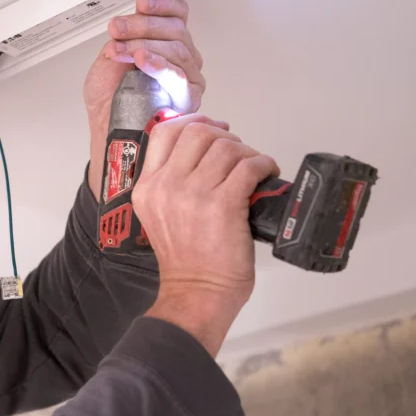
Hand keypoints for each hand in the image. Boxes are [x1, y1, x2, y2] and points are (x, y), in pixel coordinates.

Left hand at [84, 0, 205, 199]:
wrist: (107, 130)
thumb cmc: (110, 99)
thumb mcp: (109, 57)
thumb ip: (122, 36)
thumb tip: (130, 19)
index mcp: (165, 41)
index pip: (177, 11)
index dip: (161, 2)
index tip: (141, 0)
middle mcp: (181, 57)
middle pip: (175, 27)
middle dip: (142, 25)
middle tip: (117, 29)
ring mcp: (187, 76)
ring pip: (177, 48)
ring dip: (143, 43)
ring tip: (121, 48)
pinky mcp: (188, 98)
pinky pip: (180, 76)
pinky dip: (159, 64)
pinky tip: (142, 60)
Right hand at [133, 115, 278, 355]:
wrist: (197, 294)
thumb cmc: (185, 261)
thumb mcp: (160, 215)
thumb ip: (171, 184)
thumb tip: (206, 153)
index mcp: (148, 187)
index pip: (164, 132)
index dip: (193, 122)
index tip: (212, 128)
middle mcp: (167, 186)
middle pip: (197, 132)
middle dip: (224, 135)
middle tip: (237, 151)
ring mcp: (194, 194)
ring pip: (227, 146)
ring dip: (247, 151)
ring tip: (255, 167)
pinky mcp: (224, 205)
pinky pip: (249, 166)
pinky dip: (264, 164)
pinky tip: (267, 174)